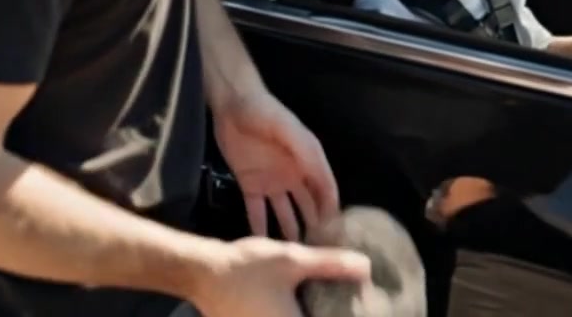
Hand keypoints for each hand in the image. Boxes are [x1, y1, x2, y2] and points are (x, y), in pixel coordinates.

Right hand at [193, 236, 369, 316]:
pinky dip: (303, 311)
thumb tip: (366, 267)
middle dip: (336, 311)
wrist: (205, 274)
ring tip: (338, 297)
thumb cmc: (249, 267)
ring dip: (320, 311)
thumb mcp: (293, 259)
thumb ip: (330, 264)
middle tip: (353, 297)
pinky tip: (311, 299)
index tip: (362, 305)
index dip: (350, 315)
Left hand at [213, 87, 338, 241]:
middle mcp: (294, 173)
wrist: (233, 105)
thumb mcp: (288, 129)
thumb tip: (323, 179)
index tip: (336, 233)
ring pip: (286, 212)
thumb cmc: (266, 112)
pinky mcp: (251, 184)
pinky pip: (258, 212)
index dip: (331, 208)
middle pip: (308, 204)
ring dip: (291, 231)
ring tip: (296, 253)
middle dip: (315, 225)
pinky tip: (264, 247)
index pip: (325, 188)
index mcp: (308, 158)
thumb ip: (305, 151)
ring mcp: (272, 181)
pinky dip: (261, 228)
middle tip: (318, 251)